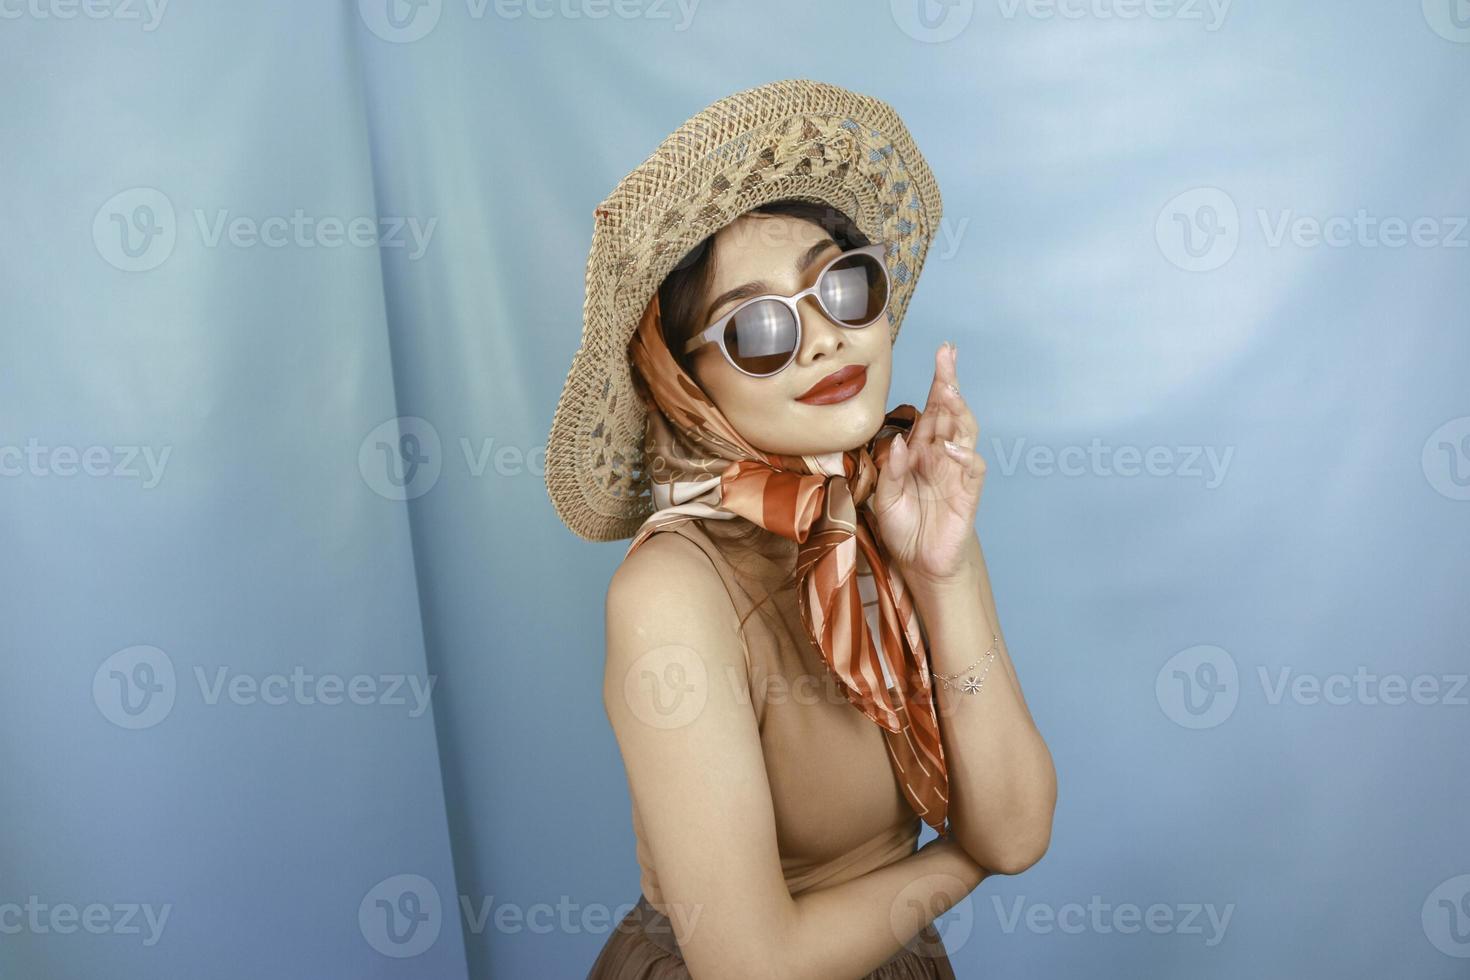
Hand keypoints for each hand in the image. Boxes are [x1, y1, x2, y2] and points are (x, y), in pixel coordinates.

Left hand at [870, 342, 984, 593]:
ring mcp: (957, 472)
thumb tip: (898, 442)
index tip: (942, 353)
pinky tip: (951, 447)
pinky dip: (964, 456)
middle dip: (949, 382)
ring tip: (950, 390)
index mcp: (921, 450)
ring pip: (965, 432)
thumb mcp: (884, 499)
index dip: (937, 382)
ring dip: (959, 410)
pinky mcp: (968, 494)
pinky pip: (972, 469)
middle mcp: (941, 455)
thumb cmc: (903, 527)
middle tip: (947, 356)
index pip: (931, 409)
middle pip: (950, 412)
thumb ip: (891, 471)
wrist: (920, 564)